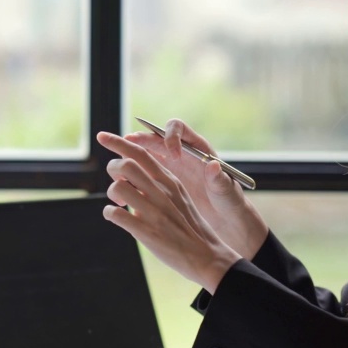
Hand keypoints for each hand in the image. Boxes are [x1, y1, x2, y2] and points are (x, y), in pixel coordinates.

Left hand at [97, 131, 241, 293]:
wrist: (207, 255)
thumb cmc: (190, 227)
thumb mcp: (179, 197)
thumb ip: (157, 184)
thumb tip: (132, 176)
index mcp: (170, 181)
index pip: (141, 153)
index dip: (119, 142)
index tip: (102, 136)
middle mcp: (161, 192)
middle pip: (126, 164)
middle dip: (113, 169)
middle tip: (117, 181)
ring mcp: (153, 212)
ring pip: (118, 187)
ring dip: (111, 194)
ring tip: (118, 203)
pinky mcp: (146, 231)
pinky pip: (115, 214)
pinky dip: (109, 213)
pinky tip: (115, 217)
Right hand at [123, 119, 266, 259]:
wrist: (223, 218)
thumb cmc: (228, 202)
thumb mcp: (226, 193)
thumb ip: (220, 180)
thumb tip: (212, 165)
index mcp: (196, 148)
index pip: (177, 128)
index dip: (171, 137)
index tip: (174, 155)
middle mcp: (178, 152)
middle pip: (153, 137)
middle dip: (139, 139)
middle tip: (126, 142)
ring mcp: (167, 166)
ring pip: (143, 152)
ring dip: (129, 153)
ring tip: (118, 160)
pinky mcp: (160, 181)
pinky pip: (141, 171)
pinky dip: (131, 173)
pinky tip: (123, 182)